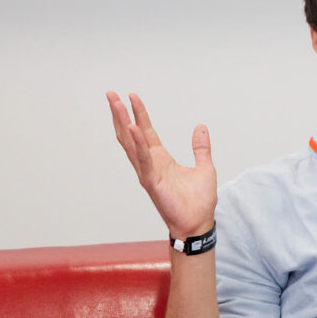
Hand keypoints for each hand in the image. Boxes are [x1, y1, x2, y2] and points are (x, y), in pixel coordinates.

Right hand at [107, 92, 217, 238]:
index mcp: (160, 159)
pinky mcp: (152, 182)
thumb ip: (201, 147)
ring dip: (123, 123)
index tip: (132, 96)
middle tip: (111, 94)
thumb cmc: (199, 201)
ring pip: (131, 144)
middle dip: (120, 114)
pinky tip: (133, 128)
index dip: (139, 113)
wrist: (199, 223)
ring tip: (116, 104)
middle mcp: (150, 164)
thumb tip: (201, 127)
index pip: (146, 131)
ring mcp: (149, 172)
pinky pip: (144, 160)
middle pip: (131, 134)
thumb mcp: (205, 167)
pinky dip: (138, 144)